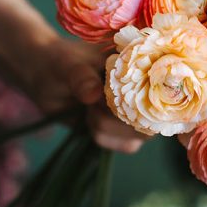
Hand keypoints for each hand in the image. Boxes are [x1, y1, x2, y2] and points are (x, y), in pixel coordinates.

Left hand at [25, 36, 147, 153]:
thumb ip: (81, 78)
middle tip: (92, 105)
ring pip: (140, 135)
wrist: (44, 77)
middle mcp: (146, 87)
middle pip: (154, 115)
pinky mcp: (126, 129)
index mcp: (140, 61)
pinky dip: (106, 137)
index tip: (119, 102)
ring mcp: (138, 110)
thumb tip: (94, 95)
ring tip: (88, 109)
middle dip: (120, 117)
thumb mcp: (67, 65)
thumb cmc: (60, 62)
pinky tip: (89, 120)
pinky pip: (128, 145)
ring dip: (108, 127)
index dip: (151, 97)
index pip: (163, 82)